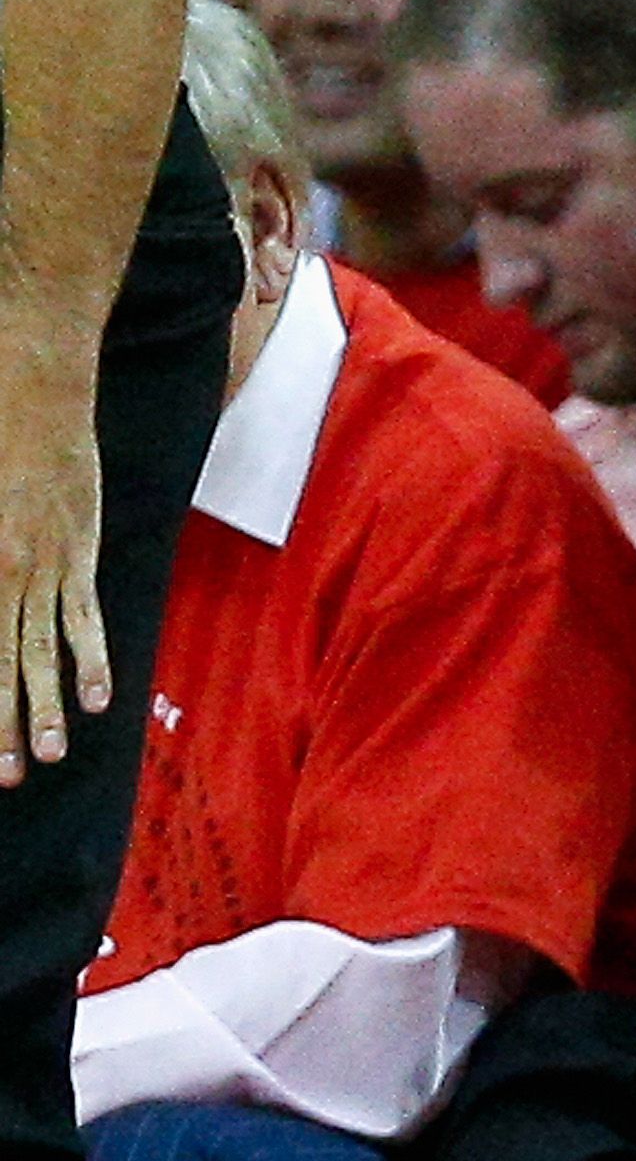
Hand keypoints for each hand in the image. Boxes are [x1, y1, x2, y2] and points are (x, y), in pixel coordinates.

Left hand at [0, 377, 109, 786]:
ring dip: (47, 707)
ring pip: (41, 651)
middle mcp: (0, 574)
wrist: (30, 384)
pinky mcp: (77, 553)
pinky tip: (102, 701)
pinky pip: (84, 618)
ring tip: (48, 756)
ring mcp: (42, 566)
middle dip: (2, 724)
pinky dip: (92, 660)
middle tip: (5, 776)